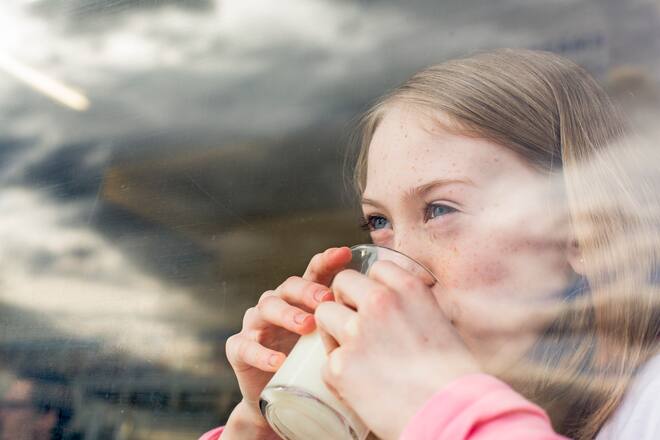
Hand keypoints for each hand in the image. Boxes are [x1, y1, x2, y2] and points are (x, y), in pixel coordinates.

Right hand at [223, 247, 351, 433]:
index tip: (345, 254)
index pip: (314, 273)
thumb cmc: (317, 367)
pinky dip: (260, 352)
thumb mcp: (338, 343)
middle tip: (326, 299)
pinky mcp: (239, 351)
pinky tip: (278, 360)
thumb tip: (405, 314)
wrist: (285, 406)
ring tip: (307, 326)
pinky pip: (244, 346)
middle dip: (308, 290)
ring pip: (265, 308)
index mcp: (301, 300)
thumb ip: (360, 326)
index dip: (326, 261)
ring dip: (286, 314)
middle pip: (288, 286)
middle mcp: (277, 305)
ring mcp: (256, 326)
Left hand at [315, 260, 479, 439]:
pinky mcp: (341, 364)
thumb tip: (395, 311)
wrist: (453, 415)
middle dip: (345, 301)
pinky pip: (327, 360)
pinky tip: (359, 387)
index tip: (376, 306)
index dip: (373, 288)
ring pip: (324, 314)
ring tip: (354, 356)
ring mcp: (357, 331)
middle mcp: (379, 302)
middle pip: (342, 283)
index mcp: (408, 288)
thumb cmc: (454, 377)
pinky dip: (338, 374)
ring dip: (333, 332)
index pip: (376, 269)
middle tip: (356, 326)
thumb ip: (411, 308)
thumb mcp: (439, 323)